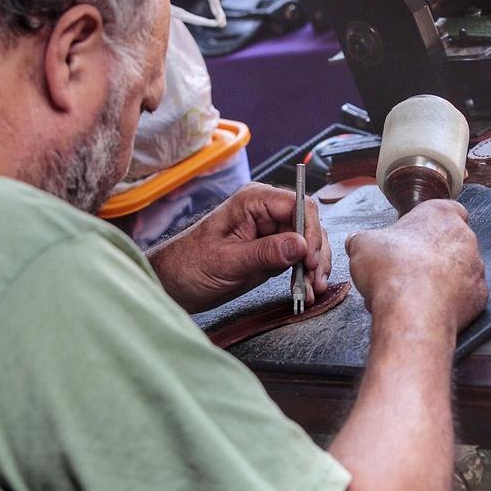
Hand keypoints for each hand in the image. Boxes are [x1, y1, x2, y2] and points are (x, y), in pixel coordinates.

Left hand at [147, 183, 331, 312]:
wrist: (174, 284)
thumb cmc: (189, 265)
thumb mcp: (227, 260)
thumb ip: (265, 252)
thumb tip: (300, 245)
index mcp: (253, 201)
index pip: (298, 205)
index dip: (309, 231)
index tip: (309, 258)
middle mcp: (266, 212)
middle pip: (308, 224)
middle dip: (316, 251)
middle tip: (314, 278)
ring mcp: (271, 232)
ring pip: (308, 243)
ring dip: (315, 266)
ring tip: (312, 289)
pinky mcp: (272, 252)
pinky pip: (298, 259)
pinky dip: (306, 274)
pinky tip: (305, 290)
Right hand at [346, 199, 486, 336]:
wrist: (412, 311)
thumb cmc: (391, 270)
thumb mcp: (361, 245)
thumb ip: (363, 239)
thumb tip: (357, 242)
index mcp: (440, 214)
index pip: (445, 209)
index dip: (428, 223)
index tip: (413, 236)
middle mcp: (465, 237)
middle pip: (450, 240)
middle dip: (431, 253)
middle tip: (407, 268)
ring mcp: (476, 267)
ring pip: (459, 269)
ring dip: (441, 277)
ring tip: (415, 291)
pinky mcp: (479, 296)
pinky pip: (464, 295)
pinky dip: (449, 300)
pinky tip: (428, 306)